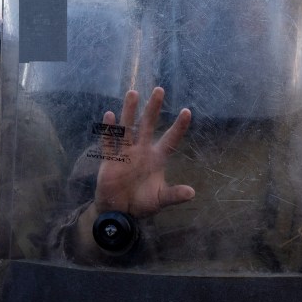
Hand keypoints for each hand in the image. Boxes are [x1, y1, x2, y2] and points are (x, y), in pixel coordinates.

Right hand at [93, 87, 193, 218]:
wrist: (120, 212)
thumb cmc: (141, 204)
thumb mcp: (160, 200)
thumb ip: (174, 195)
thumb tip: (192, 193)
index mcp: (157, 159)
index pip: (170, 140)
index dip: (179, 127)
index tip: (187, 112)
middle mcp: (142, 151)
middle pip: (148, 125)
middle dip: (153, 109)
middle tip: (159, 90)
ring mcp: (125, 153)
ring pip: (128, 128)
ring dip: (129, 111)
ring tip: (133, 93)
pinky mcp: (110, 159)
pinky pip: (109, 142)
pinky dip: (109, 130)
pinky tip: (110, 115)